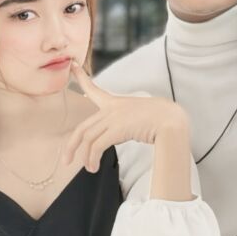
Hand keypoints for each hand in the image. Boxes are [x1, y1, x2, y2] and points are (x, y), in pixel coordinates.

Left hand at [64, 63, 186, 173]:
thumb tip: (124, 133)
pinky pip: (97, 146)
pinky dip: (92, 158)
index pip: (94, 90)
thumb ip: (127, 121)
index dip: (82, 78)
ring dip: (85, 157)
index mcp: (116, 103)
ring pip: (88, 139)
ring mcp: (113, 118)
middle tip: (65, 160)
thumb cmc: (161, 119)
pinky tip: (94, 167)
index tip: (72, 66)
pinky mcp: (117, 129)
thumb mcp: (140, 115)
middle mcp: (111, 109)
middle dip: (71, 145)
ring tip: (90, 169)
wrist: (171, 120)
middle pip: (83, 127)